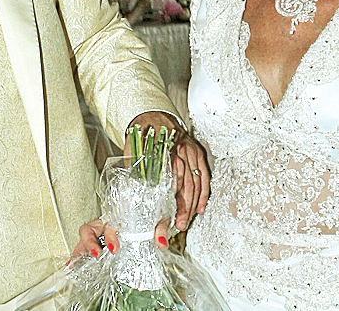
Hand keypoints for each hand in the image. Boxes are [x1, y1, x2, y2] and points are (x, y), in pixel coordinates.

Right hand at [73, 218, 172, 256]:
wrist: (145, 211)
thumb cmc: (146, 215)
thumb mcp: (155, 219)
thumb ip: (159, 229)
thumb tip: (162, 243)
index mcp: (118, 216)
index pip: (110, 224)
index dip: (110, 236)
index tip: (114, 248)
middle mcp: (104, 222)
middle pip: (90, 228)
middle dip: (90, 243)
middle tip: (96, 255)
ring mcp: (98, 230)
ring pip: (83, 236)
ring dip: (80, 249)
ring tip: (75, 263)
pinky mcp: (97, 240)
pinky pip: (84, 245)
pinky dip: (78, 254)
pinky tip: (72, 264)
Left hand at [128, 111, 209, 231]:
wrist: (153, 115)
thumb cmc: (143, 132)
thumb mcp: (134, 149)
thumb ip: (135, 169)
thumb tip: (133, 193)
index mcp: (166, 150)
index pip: (172, 182)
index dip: (171, 203)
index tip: (166, 218)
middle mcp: (182, 151)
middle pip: (186, 185)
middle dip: (184, 208)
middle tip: (179, 224)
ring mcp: (192, 152)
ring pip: (197, 183)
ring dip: (193, 204)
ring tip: (187, 220)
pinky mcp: (197, 153)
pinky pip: (204, 176)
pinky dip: (203, 193)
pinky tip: (200, 207)